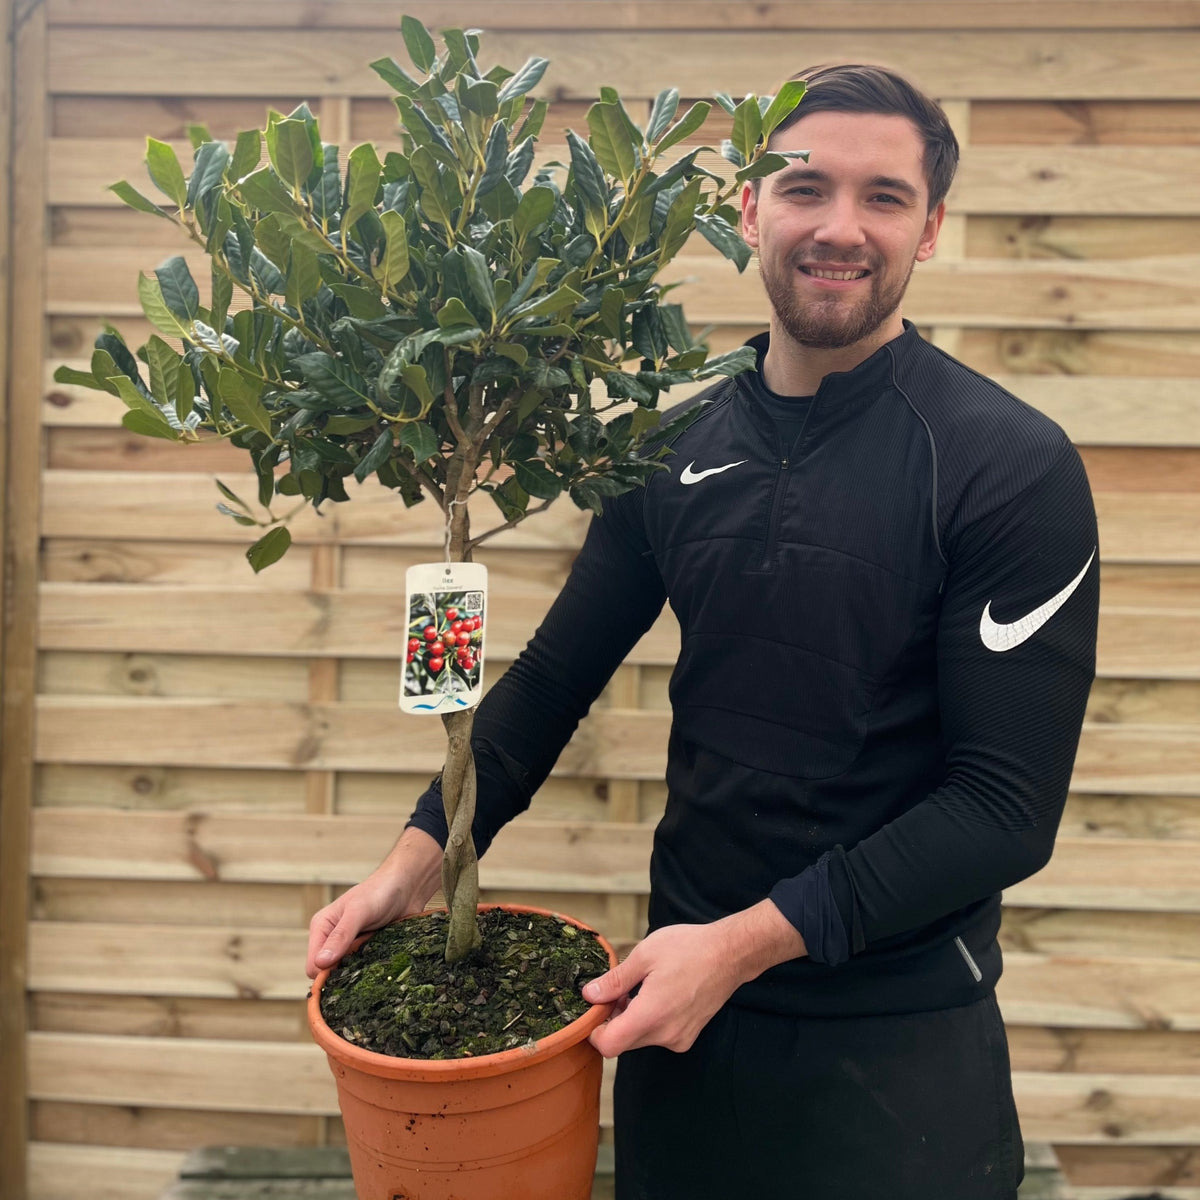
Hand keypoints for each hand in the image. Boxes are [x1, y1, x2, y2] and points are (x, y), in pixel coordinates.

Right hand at [306, 827, 441, 977]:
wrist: (406, 887)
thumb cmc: (379, 892)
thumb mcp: (358, 912)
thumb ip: (340, 936)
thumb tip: (320, 963)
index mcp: (322, 927)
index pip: (313, 965)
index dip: (325, 975)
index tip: (346, 974)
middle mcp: (332, 939)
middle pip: (329, 973)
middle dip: (344, 974)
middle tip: (364, 965)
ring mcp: (350, 946)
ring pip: (347, 974)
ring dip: (359, 972)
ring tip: (374, 960)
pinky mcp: (366, 951)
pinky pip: (363, 970)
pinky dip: (371, 969)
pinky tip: (382, 961)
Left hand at [581, 901, 805, 1057]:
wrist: (729, 954)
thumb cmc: (689, 949)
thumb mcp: (645, 955)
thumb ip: (615, 980)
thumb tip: (590, 995)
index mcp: (651, 1015)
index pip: (609, 1045)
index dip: (595, 1030)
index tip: (595, 1007)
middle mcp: (665, 1034)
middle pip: (623, 1042)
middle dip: (612, 1020)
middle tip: (617, 990)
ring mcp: (679, 1038)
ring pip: (640, 1038)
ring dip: (631, 1019)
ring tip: (638, 988)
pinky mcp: (688, 1036)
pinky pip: (658, 1036)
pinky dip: (649, 1021)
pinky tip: (657, 995)